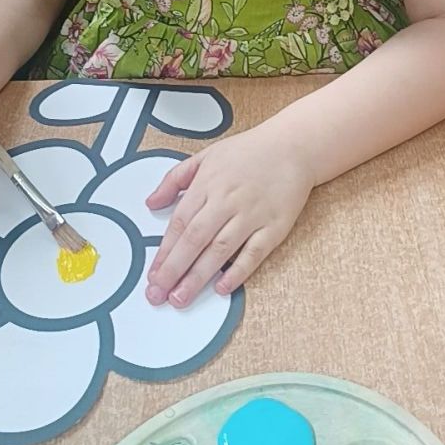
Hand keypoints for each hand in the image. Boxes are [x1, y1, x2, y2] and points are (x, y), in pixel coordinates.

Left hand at [144, 121, 315, 307]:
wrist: (293, 146)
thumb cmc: (249, 152)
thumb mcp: (206, 156)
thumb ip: (175, 179)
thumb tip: (151, 202)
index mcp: (207, 184)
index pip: (179, 223)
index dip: (164, 251)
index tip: (152, 274)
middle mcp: (227, 200)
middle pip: (195, 239)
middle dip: (174, 269)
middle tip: (158, 293)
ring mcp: (251, 215)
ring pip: (220, 250)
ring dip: (198, 276)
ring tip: (180, 297)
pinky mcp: (274, 227)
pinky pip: (254, 253)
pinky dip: (238, 271)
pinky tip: (222, 287)